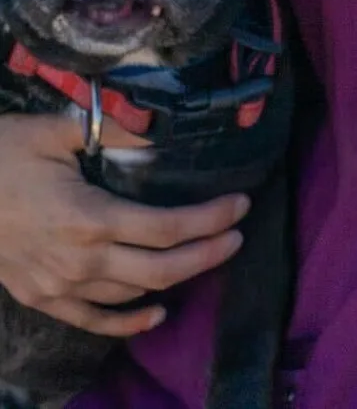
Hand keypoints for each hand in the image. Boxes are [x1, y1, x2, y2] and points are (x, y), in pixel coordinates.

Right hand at [0, 113, 248, 336]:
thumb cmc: (1, 155)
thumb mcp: (55, 130)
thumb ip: (112, 129)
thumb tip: (158, 126)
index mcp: (89, 216)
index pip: (166, 227)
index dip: (209, 219)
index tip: (240, 205)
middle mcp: (80, 260)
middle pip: (161, 268)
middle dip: (208, 253)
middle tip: (238, 235)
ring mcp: (60, 286)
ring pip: (134, 295)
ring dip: (176, 279)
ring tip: (206, 256)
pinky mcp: (42, 298)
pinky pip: (93, 320)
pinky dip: (129, 321)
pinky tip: (157, 313)